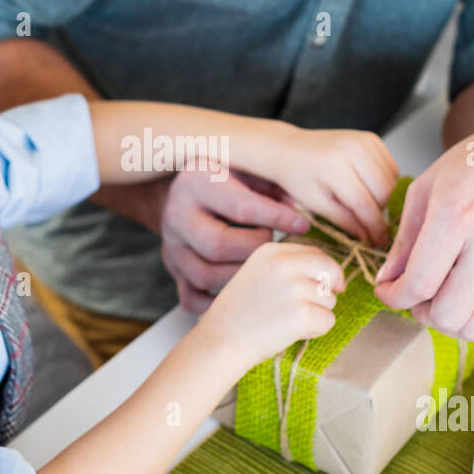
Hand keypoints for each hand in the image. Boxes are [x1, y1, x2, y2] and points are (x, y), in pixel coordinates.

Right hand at [160, 168, 311, 313]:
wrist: (186, 195)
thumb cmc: (228, 180)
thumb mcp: (249, 170)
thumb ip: (275, 188)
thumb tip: (301, 217)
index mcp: (195, 181)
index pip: (240, 207)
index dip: (276, 218)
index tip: (303, 225)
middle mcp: (176, 216)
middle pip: (217, 246)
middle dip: (255, 252)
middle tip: (275, 249)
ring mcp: (171, 247)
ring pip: (204, 277)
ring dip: (242, 278)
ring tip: (263, 269)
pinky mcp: (172, 272)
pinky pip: (191, 299)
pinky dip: (219, 302)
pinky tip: (243, 291)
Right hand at [195, 241, 345, 369]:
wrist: (220, 341)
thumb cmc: (239, 313)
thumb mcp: (258, 274)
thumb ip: (288, 266)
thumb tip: (330, 273)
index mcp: (272, 251)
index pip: (317, 253)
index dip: (325, 272)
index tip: (326, 286)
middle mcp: (285, 263)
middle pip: (331, 270)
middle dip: (329, 289)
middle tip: (315, 306)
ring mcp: (295, 287)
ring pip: (330, 299)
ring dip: (317, 313)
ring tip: (288, 321)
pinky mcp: (303, 313)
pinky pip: (328, 321)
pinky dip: (315, 331)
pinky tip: (291, 332)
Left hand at [271, 127, 399, 249]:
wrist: (290, 149)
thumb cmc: (298, 178)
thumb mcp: (317, 205)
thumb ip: (345, 222)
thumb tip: (370, 237)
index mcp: (333, 168)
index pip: (365, 204)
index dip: (375, 227)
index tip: (378, 242)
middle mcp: (351, 149)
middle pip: (384, 191)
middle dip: (379, 211)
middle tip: (366, 220)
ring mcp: (363, 140)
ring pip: (392, 178)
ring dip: (383, 196)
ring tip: (363, 201)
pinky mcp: (370, 137)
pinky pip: (391, 166)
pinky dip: (385, 180)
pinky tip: (368, 185)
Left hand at [373, 98, 473, 341]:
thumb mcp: (426, 188)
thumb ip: (404, 239)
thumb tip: (387, 280)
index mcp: (456, 216)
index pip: (418, 284)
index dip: (393, 297)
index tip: (388, 291)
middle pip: (447, 315)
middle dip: (420, 313)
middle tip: (416, 295)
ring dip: (452, 320)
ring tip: (444, 296)